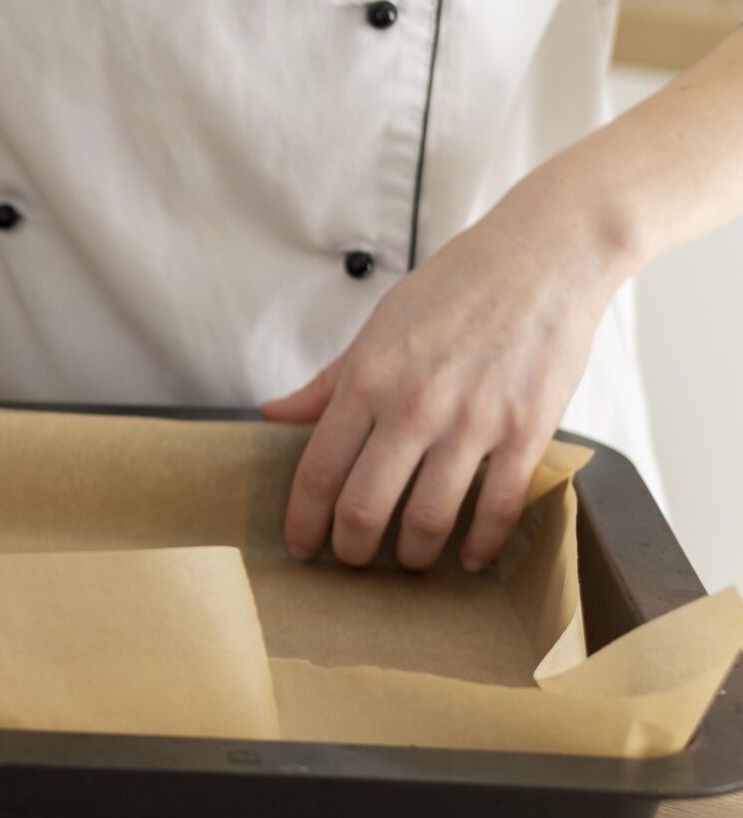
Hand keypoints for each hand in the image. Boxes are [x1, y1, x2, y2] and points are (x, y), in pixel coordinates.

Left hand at [260, 213, 622, 571]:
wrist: (543, 256)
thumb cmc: (455, 287)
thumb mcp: (377, 328)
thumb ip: (327, 382)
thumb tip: (274, 415)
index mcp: (367, 380)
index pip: (318, 471)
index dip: (304, 521)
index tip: (302, 546)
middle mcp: (413, 406)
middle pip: (364, 507)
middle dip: (351, 549)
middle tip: (351, 560)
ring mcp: (472, 421)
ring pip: (428, 518)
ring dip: (413, 554)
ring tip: (409, 559)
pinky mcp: (527, 430)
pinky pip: (497, 507)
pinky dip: (481, 543)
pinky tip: (471, 556)